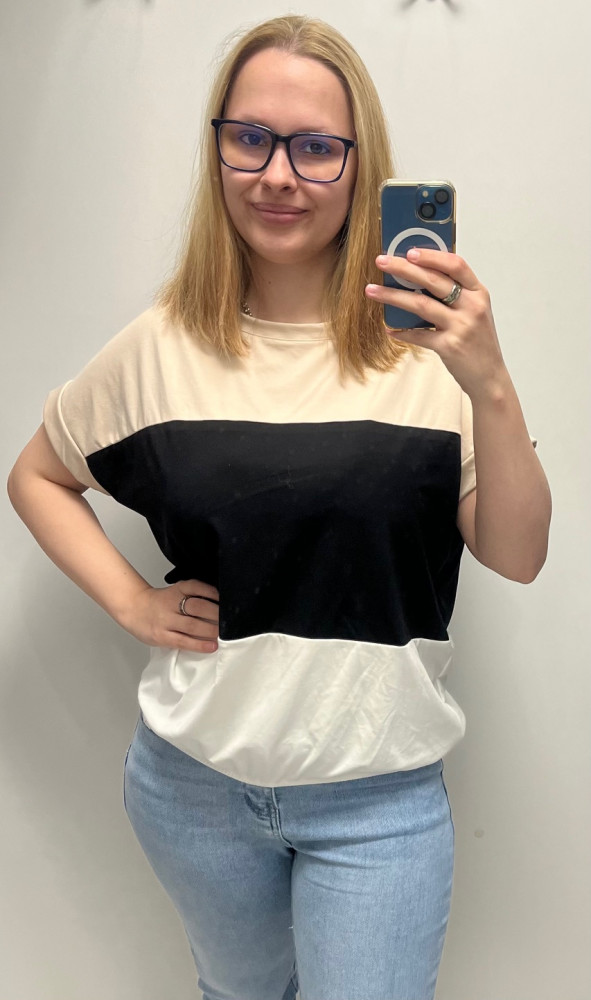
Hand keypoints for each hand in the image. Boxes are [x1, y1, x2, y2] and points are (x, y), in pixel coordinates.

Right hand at [118, 579, 218, 652]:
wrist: (133, 608)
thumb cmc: (159, 602)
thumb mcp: (176, 591)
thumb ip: (194, 595)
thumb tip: (220, 605)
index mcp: (178, 589)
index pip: (198, 587)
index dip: (214, 594)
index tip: (228, 601)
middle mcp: (172, 603)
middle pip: (198, 607)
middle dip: (217, 615)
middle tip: (230, 622)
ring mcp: (166, 621)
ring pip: (193, 626)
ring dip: (212, 631)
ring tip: (224, 635)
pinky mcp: (163, 636)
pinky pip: (184, 641)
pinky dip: (200, 645)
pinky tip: (211, 646)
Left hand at [365, 248, 507, 401]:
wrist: (489, 377)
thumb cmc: (478, 342)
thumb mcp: (474, 313)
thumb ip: (454, 296)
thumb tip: (418, 277)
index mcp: (478, 293)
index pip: (456, 265)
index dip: (432, 256)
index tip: (409, 250)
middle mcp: (472, 307)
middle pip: (433, 280)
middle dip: (404, 268)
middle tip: (381, 261)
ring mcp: (461, 327)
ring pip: (421, 304)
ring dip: (393, 296)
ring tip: (372, 290)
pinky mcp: (449, 347)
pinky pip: (418, 335)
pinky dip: (401, 332)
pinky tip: (389, 329)